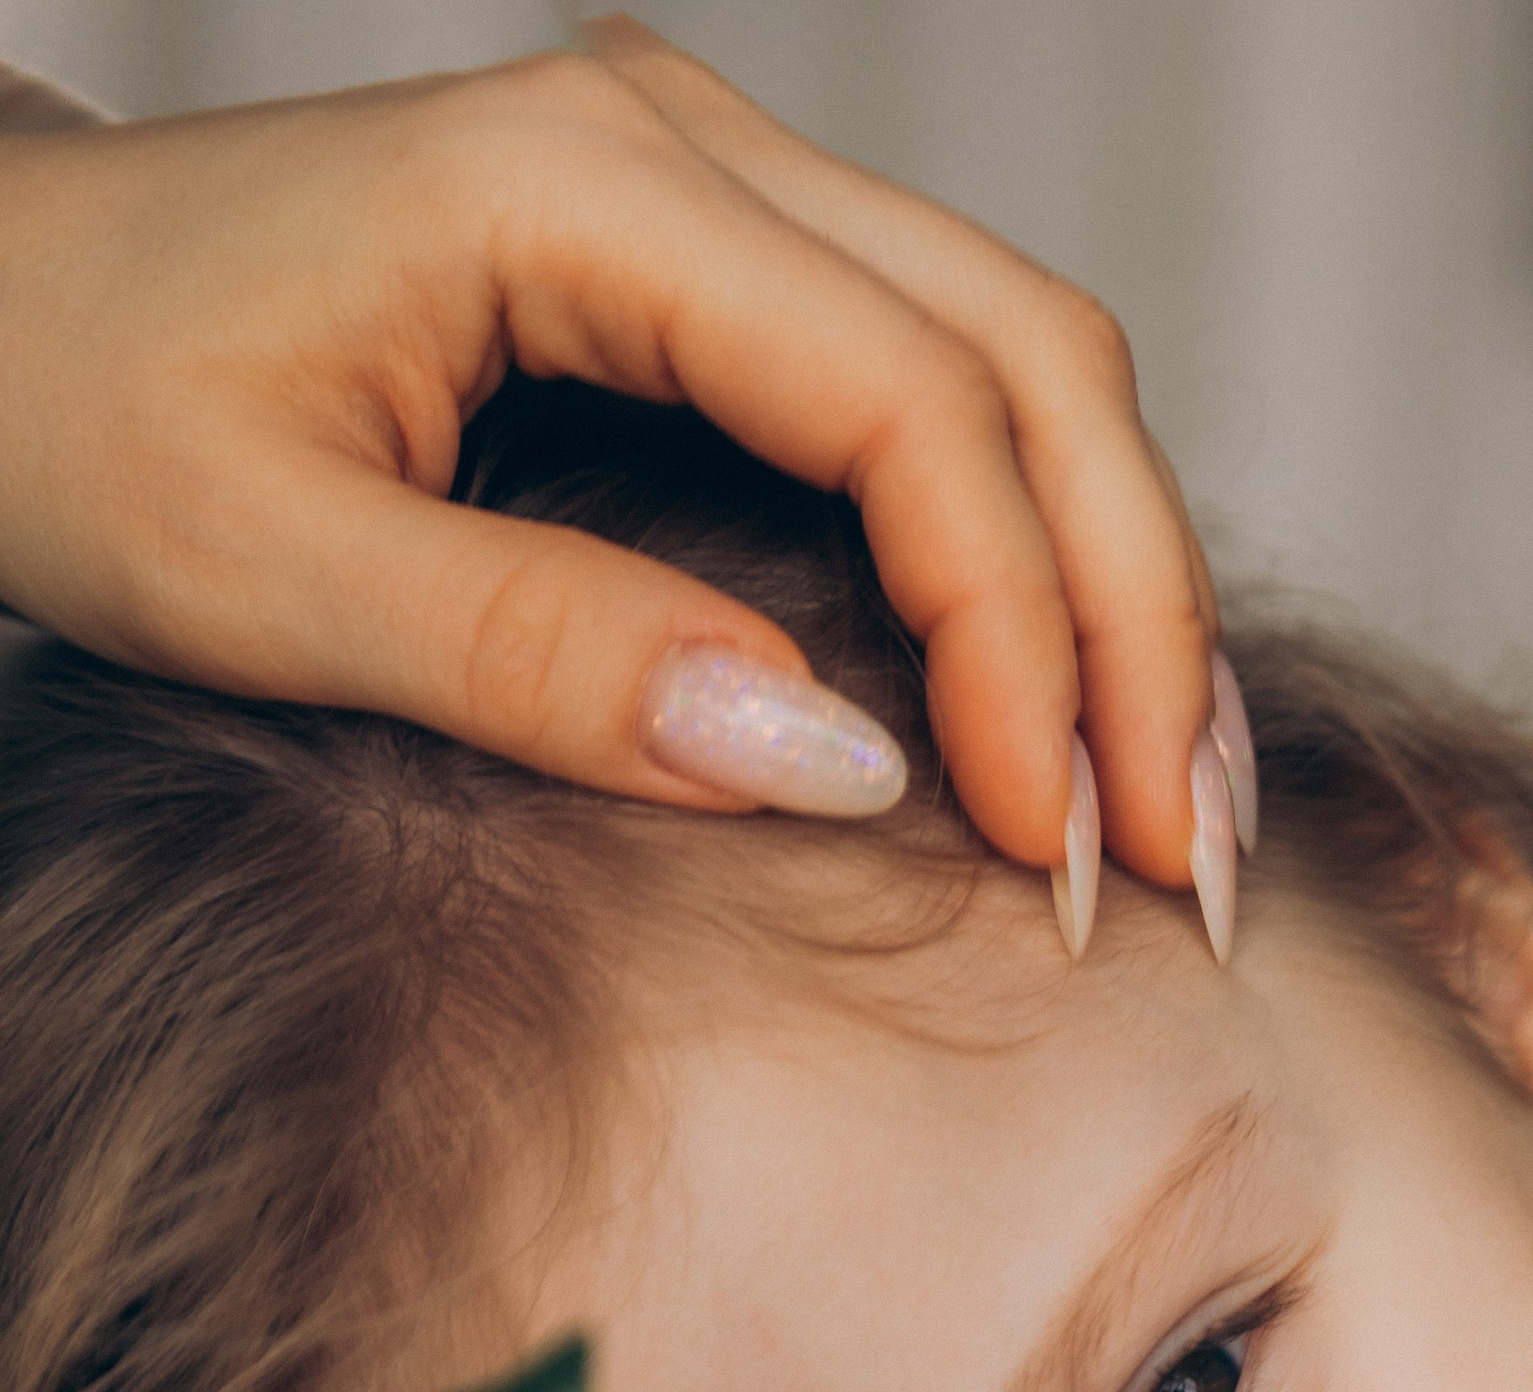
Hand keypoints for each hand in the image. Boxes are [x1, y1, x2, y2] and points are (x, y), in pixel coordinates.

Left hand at [0, 21, 1217, 886]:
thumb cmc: (79, 417)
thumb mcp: (266, 574)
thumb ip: (547, 658)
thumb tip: (834, 760)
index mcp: (579, 182)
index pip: (913, 402)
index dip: (1021, 637)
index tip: (1049, 847)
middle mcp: (685, 146)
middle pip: (1036, 359)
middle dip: (1137, 625)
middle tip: (1183, 864)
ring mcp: (716, 191)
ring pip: (1032, 367)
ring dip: (1126, 593)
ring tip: (1173, 812)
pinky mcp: (722, 270)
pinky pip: (955, 393)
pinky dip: (1048, 558)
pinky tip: (1080, 711)